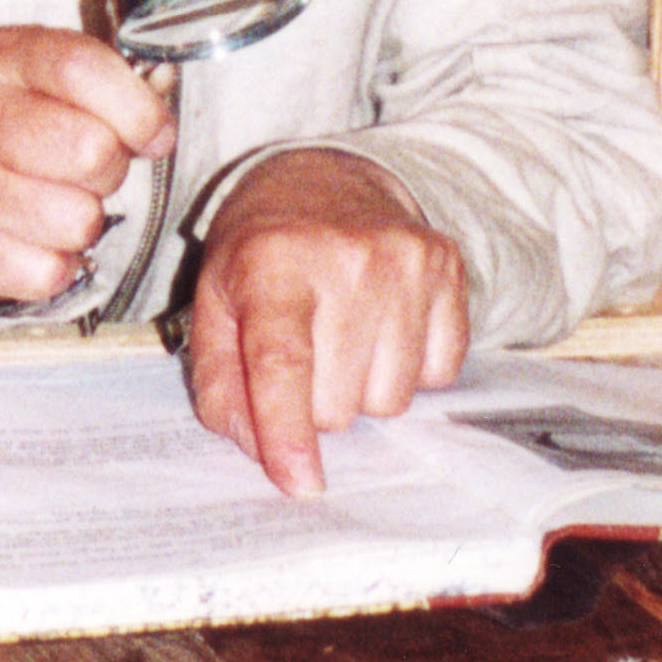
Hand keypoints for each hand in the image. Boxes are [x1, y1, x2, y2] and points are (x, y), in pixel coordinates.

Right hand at [0, 26, 172, 309]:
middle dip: (112, 170)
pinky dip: (58, 267)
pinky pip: (47, 272)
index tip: (156, 135)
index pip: (82, 68)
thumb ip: (120, 82)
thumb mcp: (64, 85)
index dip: (136, 107)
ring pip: (76, 220)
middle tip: (94, 172)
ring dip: (86, 223)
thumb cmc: (32, 128)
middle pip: (90, 149)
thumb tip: (163, 82)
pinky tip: (38, 242)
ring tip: (61, 205)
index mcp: (8, 59)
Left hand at [185, 151, 469, 497]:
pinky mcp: (446, 266)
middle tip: (306, 351)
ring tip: (344, 334)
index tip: (300, 483)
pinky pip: (438, 374)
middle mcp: (344, 257)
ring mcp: (404, 260)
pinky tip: (384, 324)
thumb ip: (220, 382)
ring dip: (362, 387)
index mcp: (271, 263)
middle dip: (315, 402)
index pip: (282, 362)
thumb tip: (259, 449)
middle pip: (337, 402)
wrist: (327, 177)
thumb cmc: (263, 253)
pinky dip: (410, 367)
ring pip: (389, 400)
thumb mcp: (215, 302)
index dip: (287, 430)